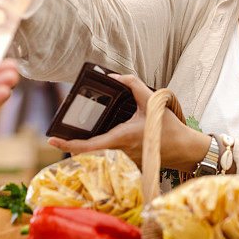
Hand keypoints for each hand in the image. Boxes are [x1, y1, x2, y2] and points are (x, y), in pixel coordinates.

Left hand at [47, 74, 211, 171]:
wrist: (186, 149)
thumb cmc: (169, 127)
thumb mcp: (151, 101)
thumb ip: (133, 84)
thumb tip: (116, 76)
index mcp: (120, 138)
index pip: (87, 146)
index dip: (67, 144)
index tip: (52, 140)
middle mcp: (119, 152)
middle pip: (90, 150)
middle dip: (76, 142)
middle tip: (64, 132)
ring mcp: (124, 160)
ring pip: (101, 152)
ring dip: (92, 143)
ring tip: (85, 133)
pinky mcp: (130, 162)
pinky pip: (113, 154)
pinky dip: (107, 145)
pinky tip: (110, 136)